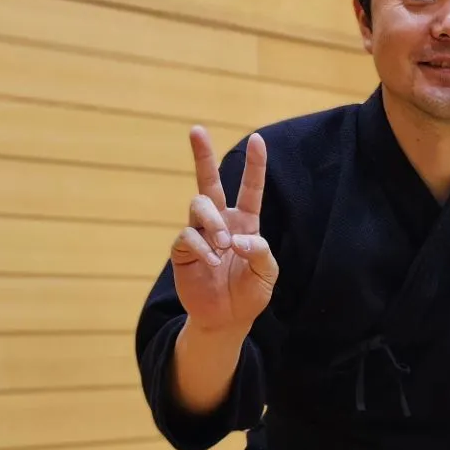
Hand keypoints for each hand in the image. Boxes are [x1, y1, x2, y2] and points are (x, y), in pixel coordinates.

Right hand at [173, 127, 277, 333]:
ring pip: (198, 204)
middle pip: (208, 181)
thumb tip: (237, 238)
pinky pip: (187, 235)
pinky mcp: (182, 250)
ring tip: (223, 245)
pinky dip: (202, 247)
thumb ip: (260, 252)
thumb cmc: (249, 294)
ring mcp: (199, 234)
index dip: (255, 166)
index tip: (259, 139)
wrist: (226, 319)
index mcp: (245, 223)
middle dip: (202, 155)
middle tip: (197, 130)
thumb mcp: (267, 274)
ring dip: (212, 220)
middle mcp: (220, 222)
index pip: (250, 189)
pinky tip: (213, 262)